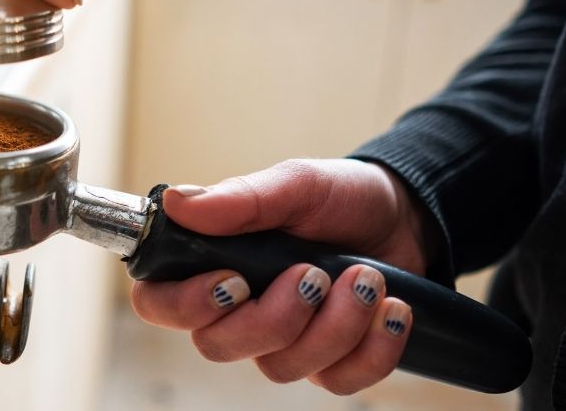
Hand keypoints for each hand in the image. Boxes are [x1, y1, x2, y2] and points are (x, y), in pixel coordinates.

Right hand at [130, 158, 438, 394]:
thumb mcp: (296, 184)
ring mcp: (284, 340)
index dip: (184, 305)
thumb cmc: (339, 197)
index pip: (159, 302)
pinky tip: (392, 309)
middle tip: (313, 274)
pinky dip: (372, 348)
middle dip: (274, 316)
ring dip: (334, 324)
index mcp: (214, 261)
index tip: (233, 280)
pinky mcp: (331, 362)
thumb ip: (239, 199)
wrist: (406, 217)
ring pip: (281, 367)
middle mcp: (240, 308)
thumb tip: (175, 202)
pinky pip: (338, 382)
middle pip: (217, 346)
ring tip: (367, 278)